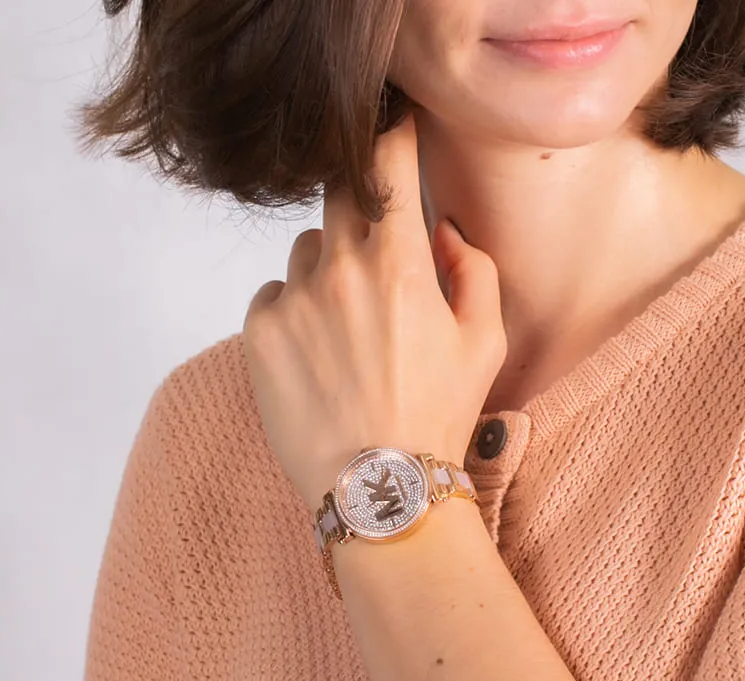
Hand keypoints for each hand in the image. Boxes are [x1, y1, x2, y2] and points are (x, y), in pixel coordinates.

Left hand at [240, 106, 507, 510]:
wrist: (381, 488)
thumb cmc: (438, 419)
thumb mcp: (485, 346)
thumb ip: (474, 272)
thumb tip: (444, 233)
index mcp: (399, 265)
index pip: (385, 161)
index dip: (390, 134)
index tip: (393, 126)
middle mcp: (339, 269)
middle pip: (340, 196)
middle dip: (363, 213)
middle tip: (380, 262)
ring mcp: (293, 299)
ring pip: (308, 251)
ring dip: (328, 271)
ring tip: (350, 334)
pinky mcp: (259, 332)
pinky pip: (274, 295)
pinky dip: (295, 311)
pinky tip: (318, 357)